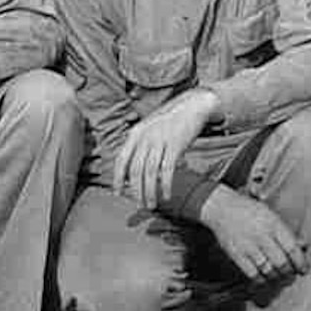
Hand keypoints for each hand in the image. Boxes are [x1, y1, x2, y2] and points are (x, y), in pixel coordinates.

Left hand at [115, 89, 217, 208]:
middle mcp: (145, 137)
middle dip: (135, 190)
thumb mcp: (149, 128)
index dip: (118, 178)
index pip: (121, 159)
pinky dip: (166, 185)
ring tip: (151, 204)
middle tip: (138, 204)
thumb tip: (132, 170)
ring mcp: (160, 141)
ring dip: (149, 192)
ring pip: (150, 173)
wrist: (193, 106)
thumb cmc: (171, 120)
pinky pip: (168, 170)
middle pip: (135, 169)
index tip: (117, 192)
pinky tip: (166, 196)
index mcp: (135, 133)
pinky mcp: (176, 145)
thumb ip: (139, 145)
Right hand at [199, 189, 309, 283]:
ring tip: (280, 276)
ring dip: (277, 277)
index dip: (300, 262)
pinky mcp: (237, 255)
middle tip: (292, 274)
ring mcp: (248, 247)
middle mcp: (261, 236)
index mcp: (273, 224)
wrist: (221, 208)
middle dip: (289, 272)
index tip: (303, 268)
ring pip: (268, 270)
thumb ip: (285, 231)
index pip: (292, 248)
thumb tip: (302, 245)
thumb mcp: (270, 214)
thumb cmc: (247, 209)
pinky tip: (265, 278)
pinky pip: (252, 274)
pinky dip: (261, 280)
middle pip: (281, 262)